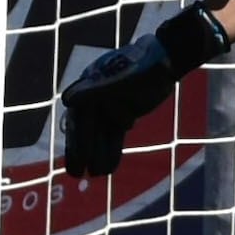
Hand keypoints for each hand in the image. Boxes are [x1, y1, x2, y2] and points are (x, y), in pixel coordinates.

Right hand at [53, 39, 166, 178]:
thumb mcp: (124, 79)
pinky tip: (110, 167)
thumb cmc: (145, 65)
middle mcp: (93, 97)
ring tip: (97, 175)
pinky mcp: (121, 114)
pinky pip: (114, 135)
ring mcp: (107, 106)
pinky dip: (112, 150)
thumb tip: (67, 101)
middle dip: (83, 152)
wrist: (167, 59)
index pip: (80, 117)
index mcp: (88, 85)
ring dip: (99, 154)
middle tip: (77, 174)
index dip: (78, 140)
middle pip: (87, 129)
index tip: (78, 159)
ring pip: (101, 135)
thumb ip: (98, 90)